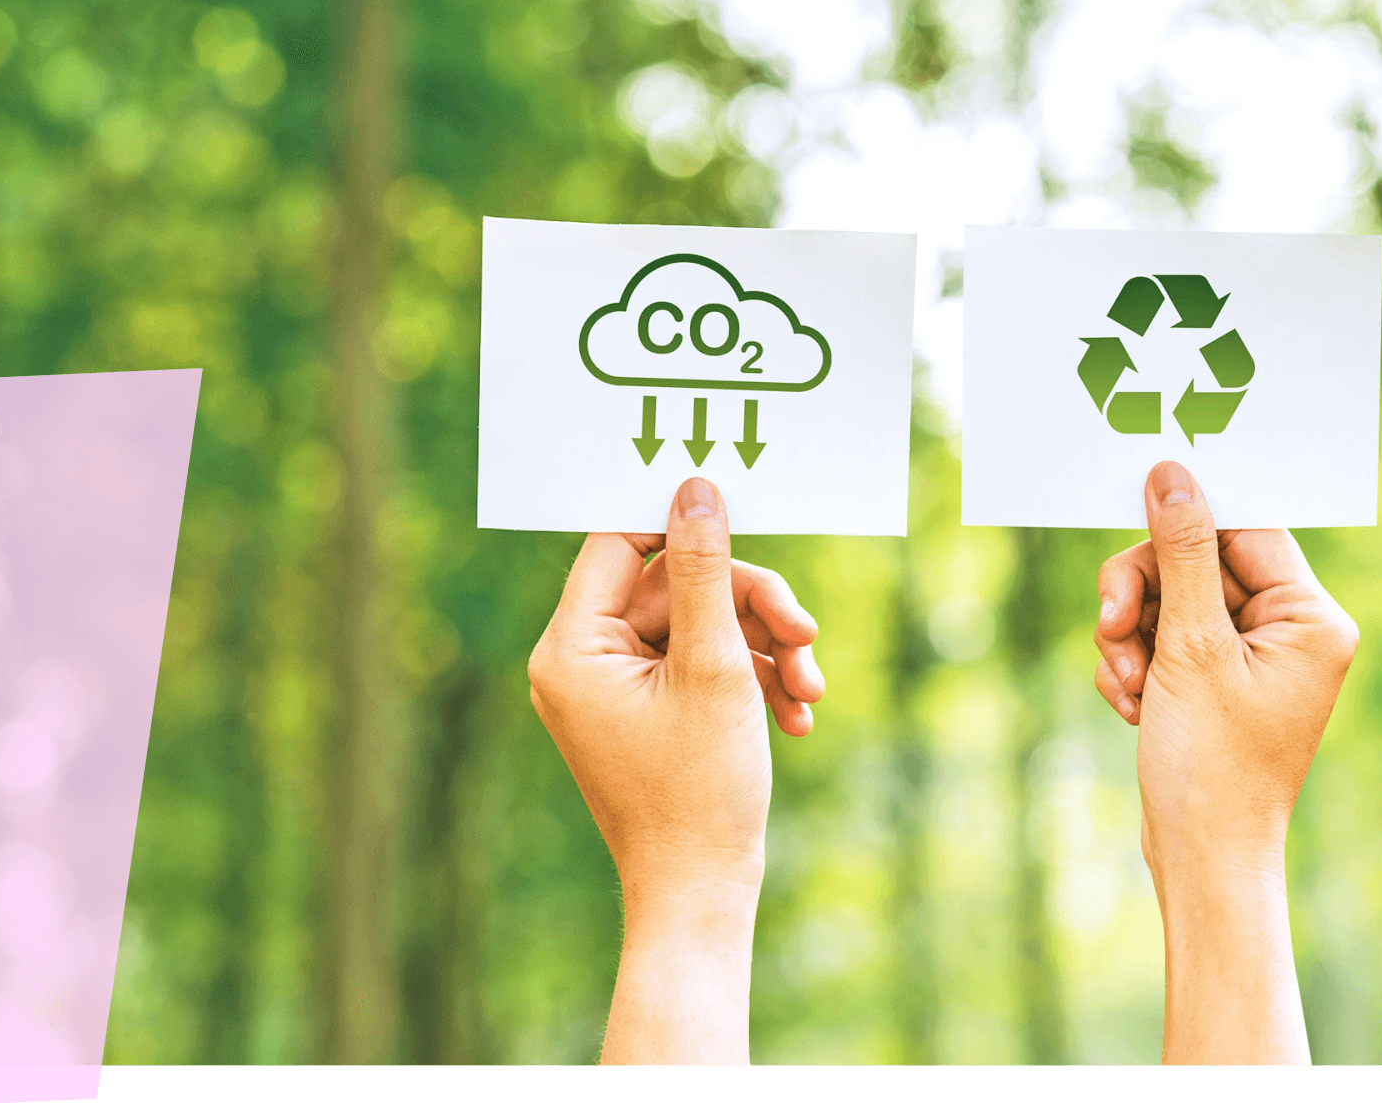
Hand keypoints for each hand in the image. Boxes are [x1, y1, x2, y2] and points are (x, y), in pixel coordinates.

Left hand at [527, 476, 821, 1063]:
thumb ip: (709, 571)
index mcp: (571, 648)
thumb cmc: (699, 789)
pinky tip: (797, 713)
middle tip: (806, 636)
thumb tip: (696, 489)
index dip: (681, 525)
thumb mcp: (714, 666)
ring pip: (702, 625)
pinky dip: (751, 679)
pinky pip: (702, 664)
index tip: (741, 516)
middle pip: (677, 586)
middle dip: (751, 609)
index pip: (619, 544)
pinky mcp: (650, 712)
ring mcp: (617, 690)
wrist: (702, 893)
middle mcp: (583, 662)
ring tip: (809, 689)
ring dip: (764, 648)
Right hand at [1092, 460, 1358, 1063]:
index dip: (1184, 527)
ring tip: (1124, 683)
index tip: (1136, 528)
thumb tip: (1173, 475)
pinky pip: (1163, 639)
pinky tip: (1128, 705)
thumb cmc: (1211, 766)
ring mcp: (1251, 661)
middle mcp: (1290, 633)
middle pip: (1198, 562)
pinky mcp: (1215, 684)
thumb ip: (1180, 553)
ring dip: (1131, 635)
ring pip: (1170, 600)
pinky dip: (1135, 664)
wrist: (1201, 862)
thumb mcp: (1189, 647)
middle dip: (1145, 596)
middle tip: (1112, 628)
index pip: (1244, 530)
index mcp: (1310, 618)